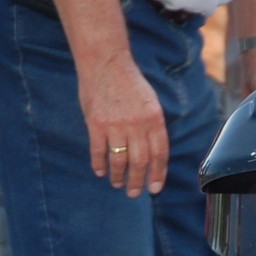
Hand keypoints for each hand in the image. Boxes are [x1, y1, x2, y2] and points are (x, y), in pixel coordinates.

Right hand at [79, 50, 166, 197]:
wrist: (106, 62)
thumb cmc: (129, 83)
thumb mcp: (150, 102)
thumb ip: (152, 126)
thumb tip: (153, 154)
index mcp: (154, 119)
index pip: (159, 154)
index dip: (158, 174)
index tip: (154, 188)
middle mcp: (137, 124)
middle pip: (140, 162)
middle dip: (137, 182)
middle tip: (134, 193)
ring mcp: (116, 124)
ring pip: (119, 160)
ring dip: (118, 176)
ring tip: (117, 183)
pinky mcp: (96, 123)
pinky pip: (99, 151)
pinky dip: (99, 164)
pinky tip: (100, 171)